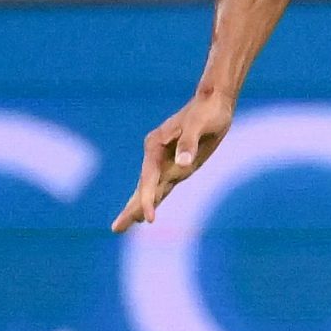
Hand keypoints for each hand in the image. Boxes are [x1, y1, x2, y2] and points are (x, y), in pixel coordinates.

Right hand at [112, 87, 234, 231]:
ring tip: (123, 226)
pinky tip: (146, 212)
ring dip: (138, 206)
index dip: (147, 200)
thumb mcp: (199, 124)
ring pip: (150, 189)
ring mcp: (165, 161)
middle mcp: (156, 155)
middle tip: (115, 229)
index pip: (148, 179)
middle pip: (142, 186)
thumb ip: (189, 143)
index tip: (148, 218)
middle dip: (130, 208)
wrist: (214, 101)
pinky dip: (153, 199)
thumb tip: (182, 163)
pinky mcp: (177, 165)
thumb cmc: (207, 111)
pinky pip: (163, 185)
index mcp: (155, 145)